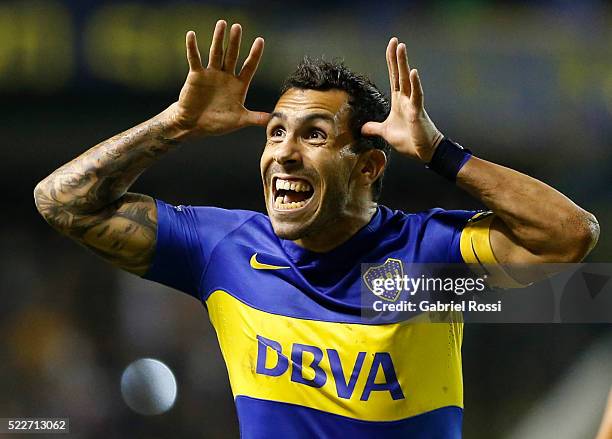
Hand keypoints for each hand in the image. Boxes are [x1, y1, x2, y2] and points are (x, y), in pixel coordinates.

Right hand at [169, 20, 269, 136]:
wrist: (194, 125)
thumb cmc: (216, 123)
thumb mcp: (238, 120)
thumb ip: (254, 118)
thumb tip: (271, 120)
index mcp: (238, 85)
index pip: (249, 67)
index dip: (254, 54)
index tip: (260, 40)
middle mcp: (226, 76)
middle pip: (232, 56)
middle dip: (235, 42)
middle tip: (238, 27)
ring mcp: (211, 74)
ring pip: (216, 53)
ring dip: (218, 39)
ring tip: (222, 24)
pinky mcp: (197, 75)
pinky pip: (194, 59)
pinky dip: (192, 47)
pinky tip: (191, 34)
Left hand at [361, 38, 442, 162]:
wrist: (424, 151)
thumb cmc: (409, 140)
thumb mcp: (386, 132)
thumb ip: (374, 127)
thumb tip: (362, 128)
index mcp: (398, 101)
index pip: (393, 77)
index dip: (391, 62)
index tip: (391, 46)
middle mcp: (406, 99)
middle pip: (399, 74)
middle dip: (396, 57)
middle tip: (395, 40)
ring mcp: (413, 104)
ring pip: (407, 80)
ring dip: (404, 64)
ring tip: (402, 48)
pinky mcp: (418, 112)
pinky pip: (417, 96)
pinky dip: (415, 84)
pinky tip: (413, 72)